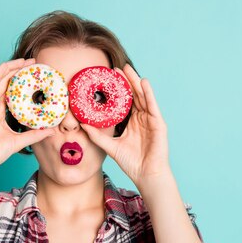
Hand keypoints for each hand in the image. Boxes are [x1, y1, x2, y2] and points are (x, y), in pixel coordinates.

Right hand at [0, 58, 55, 170]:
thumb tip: (52, 131)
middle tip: (33, 63)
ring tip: (24, 61)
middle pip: (5, 80)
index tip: (36, 74)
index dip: (21, 79)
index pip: (10, 89)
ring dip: (10, 67)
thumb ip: (35, 134)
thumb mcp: (21, 141)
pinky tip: (8, 66)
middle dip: (18, 69)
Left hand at [79, 64, 170, 186]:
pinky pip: (153, 105)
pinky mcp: (159, 124)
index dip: (118, 89)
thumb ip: (97, 136)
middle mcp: (142, 118)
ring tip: (128, 69)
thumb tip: (82, 125)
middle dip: (127, 81)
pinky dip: (149, 93)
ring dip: (136, 82)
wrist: (146, 175)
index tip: (109, 77)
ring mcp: (151, 120)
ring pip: (143, 97)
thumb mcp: (111, 146)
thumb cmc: (132, 162)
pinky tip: (143, 82)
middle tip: (117, 67)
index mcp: (132, 122)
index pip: (125, 101)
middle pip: (134, 95)